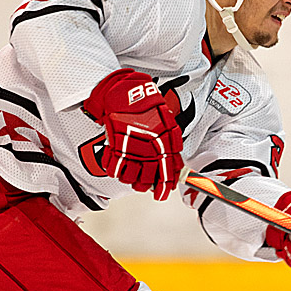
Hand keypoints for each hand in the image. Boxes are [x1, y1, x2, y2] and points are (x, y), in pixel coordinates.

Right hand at [83, 69, 183, 200]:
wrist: (128, 96)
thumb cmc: (150, 109)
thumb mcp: (169, 126)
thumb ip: (174, 147)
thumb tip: (176, 167)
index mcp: (163, 148)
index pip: (166, 176)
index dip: (163, 188)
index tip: (161, 194)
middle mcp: (146, 153)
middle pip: (145, 182)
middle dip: (145, 185)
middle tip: (144, 181)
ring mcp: (129, 151)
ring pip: (128, 178)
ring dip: (130, 178)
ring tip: (132, 171)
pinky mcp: (114, 148)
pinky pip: (113, 169)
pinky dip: (115, 169)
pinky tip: (119, 163)